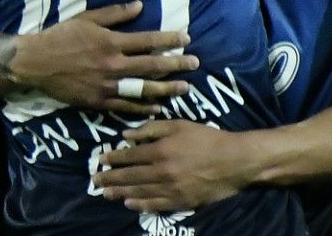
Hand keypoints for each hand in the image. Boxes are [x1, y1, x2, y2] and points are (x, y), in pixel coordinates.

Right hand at [9, 2, 194, 116]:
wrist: (34, 62)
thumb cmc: (59, 36)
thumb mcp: (84, 18)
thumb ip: (113, 14)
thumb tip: (140, 6)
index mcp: (110, 42)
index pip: (148, 40)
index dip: (169, 39)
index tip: (186, 38)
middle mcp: (113, 64)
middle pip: (152, 66)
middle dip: (176, 64)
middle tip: (195, 64)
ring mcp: (107, 85)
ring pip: (144, 88)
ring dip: (167, 88)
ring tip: (185, 88)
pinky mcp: (98, 101)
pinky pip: (126, 106)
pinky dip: (144, 107)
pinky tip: (158, 107)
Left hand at [91, 121, 254, 212]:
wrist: (236, 161)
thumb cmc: (207, 139)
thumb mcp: (178, 125)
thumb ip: (150, 128)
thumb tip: (126, 134)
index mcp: (160, 150)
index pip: (129, 156)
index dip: (113, 158)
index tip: (100, 160)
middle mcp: (163, 171)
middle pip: (130, 176)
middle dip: (110, 178)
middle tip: (95, 180)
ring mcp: (173, 189)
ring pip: (140, 192)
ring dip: (121, 192)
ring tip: (106, 193)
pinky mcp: (183, 201)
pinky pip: (157, 205)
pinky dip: (142, 205)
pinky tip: (130, 204)